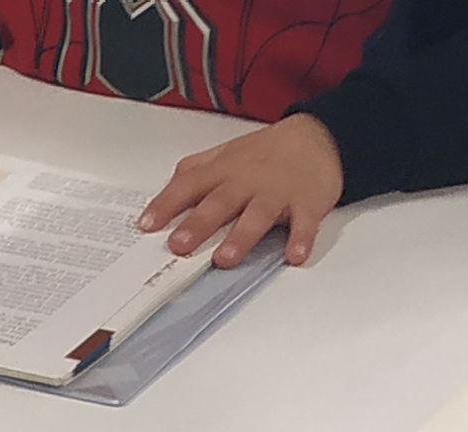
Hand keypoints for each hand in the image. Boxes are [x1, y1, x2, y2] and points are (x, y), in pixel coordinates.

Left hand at [144, 112, 342, 267]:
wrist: (321, 137)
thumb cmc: (268, 152)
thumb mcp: (228, 152)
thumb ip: (197, 170)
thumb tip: (167, 188)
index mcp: (225, 171)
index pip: (190, 186)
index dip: (167, 204)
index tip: (146, 224)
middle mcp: (248, 182)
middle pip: (220, 203)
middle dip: (198, 224)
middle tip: (179, 245)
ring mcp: (278, 193)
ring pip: (257, 215)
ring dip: (241, 237)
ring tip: (225, 259)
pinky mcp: (307, 204)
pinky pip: (304, 223)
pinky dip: (301, 238)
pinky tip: (294, 255)